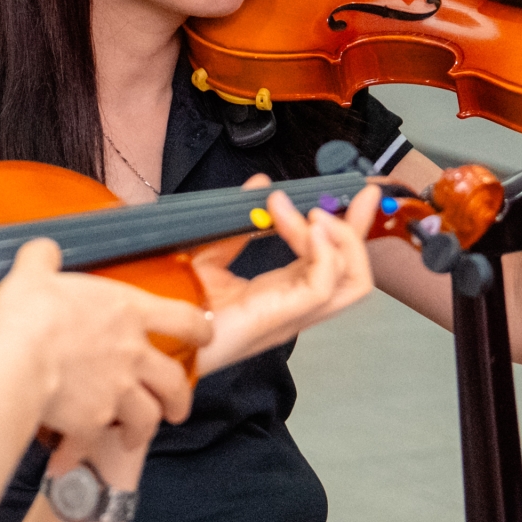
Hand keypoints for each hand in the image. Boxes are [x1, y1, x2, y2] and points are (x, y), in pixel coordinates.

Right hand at [0, 238, 205, 437]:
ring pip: (149, 416)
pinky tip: (77, 453)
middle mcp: (132, 355)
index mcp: (128, 313)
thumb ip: (43, 259)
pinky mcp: (94, 421)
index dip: (200, 329)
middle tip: (176, 405)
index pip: (184, 318)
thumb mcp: (35, 273)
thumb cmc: (31, 316)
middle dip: (180, 397)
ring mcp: (118, 391)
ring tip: (135, 434)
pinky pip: (98, 440)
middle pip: (175, 381)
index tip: (204, 336)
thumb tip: (42, 251)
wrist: (18, 361)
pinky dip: (89, 447)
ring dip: (145, 428)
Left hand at [193, 179, 378, 371]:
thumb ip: (240, 221)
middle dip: (360, 231)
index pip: (334, 261)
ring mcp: (292, 314)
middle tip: (356, 195)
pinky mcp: (280, 317)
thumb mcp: (212, 252)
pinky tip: (305, 227)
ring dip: (341, 239)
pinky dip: (324, 253)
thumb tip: (261, 185)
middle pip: (354, 275)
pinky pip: (323, 285)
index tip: (356, 192)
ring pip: (352, 281)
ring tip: (313, 214)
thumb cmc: (181, 305)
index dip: (351, 227)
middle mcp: (296, 305)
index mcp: (284, 291)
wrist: (161, 336)